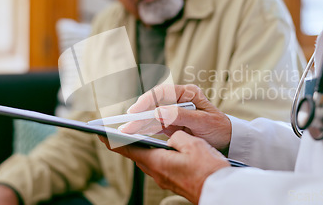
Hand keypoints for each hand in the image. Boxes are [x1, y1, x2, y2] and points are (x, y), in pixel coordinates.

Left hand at [98, 131, 229, 203]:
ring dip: (141, 147)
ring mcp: (165, 178)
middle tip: (118, 130)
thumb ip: (176, 136)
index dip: (112, 140)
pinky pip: (159, 164)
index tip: (100, 133)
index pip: (127, 149)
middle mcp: (157, 173)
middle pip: (136, 154)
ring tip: (137, 135)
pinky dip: (154, 153)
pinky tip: (160, 147)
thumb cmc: (208, 170)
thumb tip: (171, 137)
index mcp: (157, 162)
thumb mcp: (192, 145)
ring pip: (148, 159)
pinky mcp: (173, 180)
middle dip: (126, 142)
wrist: (222, 192)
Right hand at [119, 84, 231, 151]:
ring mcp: (174, 113)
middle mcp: (178, 101)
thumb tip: (160, 112)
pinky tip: (135, 135)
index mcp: (187, 93)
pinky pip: (155, 126)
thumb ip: (182, 116)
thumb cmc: (219, 128)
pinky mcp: (171, 125)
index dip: (147, 100)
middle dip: (139, 115)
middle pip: (153, 105)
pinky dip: (145, 131)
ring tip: (126, 132)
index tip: (137, 110)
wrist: (228, 141)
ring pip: (152, 116)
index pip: (162, 92)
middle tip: (127, 125)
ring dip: (139, 124)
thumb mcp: (203, 122)